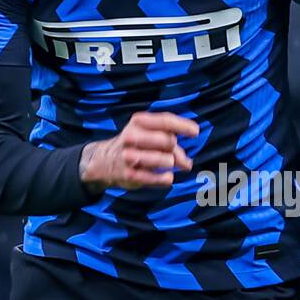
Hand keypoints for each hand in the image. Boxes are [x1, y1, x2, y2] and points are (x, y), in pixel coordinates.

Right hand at [80, 111, 197, 191]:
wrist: (104, 161)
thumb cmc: (135, 144)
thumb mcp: (146, 132)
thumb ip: (169, 140)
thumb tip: (187, 162)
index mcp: (138, 122)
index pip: (165, 121)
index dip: (183, 126)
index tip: (195, 132)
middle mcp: (132, 137)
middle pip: (168, 140)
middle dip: (177, 150)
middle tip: (180, 158)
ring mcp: (129, 156)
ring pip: (165, 159)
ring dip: (171, 163)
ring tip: (169, 164)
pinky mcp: (130, 175)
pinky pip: (157, 178)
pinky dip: (166, 179)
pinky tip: (167, 177)